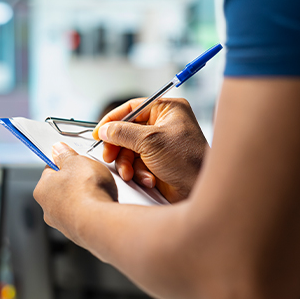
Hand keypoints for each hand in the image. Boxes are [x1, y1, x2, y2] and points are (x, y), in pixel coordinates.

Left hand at [33, 142, 117, 243]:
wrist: (100, 222)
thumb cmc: (86, 191)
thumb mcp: (76, 161)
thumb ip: (66, 155)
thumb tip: (58, 149)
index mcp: (41, 190)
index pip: (50, 171)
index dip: (63, 163)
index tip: (72, 160)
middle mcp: (48, 210)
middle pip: (62, 189)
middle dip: (75, 182)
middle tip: (89, 175)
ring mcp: (63, 224)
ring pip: (74, 205)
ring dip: (85, 198)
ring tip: (99, 191)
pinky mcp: (79, 234)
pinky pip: (86, 218)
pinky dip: (93, 212)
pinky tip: (102, 206)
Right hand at [93, 98, 208, 202]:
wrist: (200, 190)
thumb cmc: (186, 160)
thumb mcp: (150, 141)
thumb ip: (123, 133)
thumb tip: (104, 130)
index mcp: (167, 110)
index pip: (132, 108)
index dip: (113, 120)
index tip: (99, 132)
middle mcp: (163, 125)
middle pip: (127, 130)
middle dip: (119, 147)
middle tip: (110, 156)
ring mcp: (160, 144)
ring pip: (129, 149)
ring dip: (128, 163)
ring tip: (130, 174)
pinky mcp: (157, 162)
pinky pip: (137, 163)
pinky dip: (138, 172)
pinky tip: (148, 179)